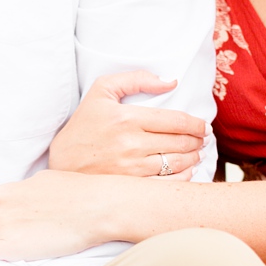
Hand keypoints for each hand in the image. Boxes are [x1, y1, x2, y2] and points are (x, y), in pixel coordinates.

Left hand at [0, 169, 121, 263]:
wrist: (99, 206)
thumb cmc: (82, 193)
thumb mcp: (49, 180)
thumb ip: (32, 190)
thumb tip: (31, 196)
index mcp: (10, 189)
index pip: (2, 206)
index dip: (16, 216)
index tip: (30, 223)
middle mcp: (2, 204)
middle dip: (13, 229)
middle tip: (40, 235)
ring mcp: (3, 224)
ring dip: (8, 242)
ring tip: (39, 245)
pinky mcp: (8, 245)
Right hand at [49, 70, 205, 177]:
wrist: (61, 162)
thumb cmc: (84, 124)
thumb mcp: (102, 91)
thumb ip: (136, 79)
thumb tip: (170, 81)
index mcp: (127, 118)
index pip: (176, 121)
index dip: (196, 124)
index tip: (203, 126)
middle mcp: (131, 144)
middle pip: (181, 142)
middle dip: (198, 140)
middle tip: (202, 140)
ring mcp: (131, 168)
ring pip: (177, 163)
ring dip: (194, 157)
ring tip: (197, 153)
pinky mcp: (130, 186)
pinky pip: (167, 183)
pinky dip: (183, 176)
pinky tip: (186, 170)